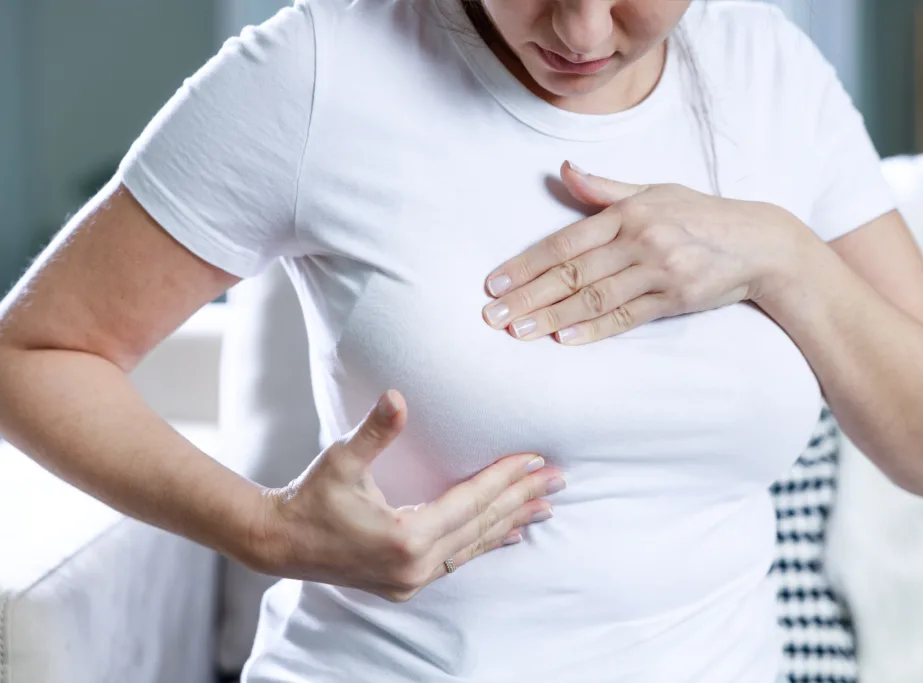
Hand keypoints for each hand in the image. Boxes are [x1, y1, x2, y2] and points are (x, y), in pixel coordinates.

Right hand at [248, 389, 564, 601]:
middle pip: (481, 525)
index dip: (504, 478)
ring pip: (474, 547)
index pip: (470, 502)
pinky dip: (485, 542)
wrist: (279, 543)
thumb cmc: (311, 496)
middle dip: (521, 499)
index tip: (536, 459)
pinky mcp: (406, 583)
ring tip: (545, 506)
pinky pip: (458, 560)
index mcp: (405, 538)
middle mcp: (415, 566)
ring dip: (510, 523)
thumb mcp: (341, 460)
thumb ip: (375, 431)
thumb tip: (397, 395)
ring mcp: (412, 580)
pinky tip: (509, 534)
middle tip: (560, 479)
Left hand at [481, 161, 801, 343]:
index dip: (526, 264)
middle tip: (491, 316)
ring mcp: (659, 270)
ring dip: (552, 316)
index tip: (494, 284)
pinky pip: (627, 316)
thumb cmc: (701, 215)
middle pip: (572, 273)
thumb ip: (605, 189)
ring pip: (594, 298)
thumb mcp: (655, 191)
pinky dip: (594, 330)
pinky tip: (564, 340)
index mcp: (628, 212)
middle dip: (527, 296)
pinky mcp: (676, 298)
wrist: (760, 243)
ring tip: (518, 332)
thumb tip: (563, 169)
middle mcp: (640, 239)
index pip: (565, 242)